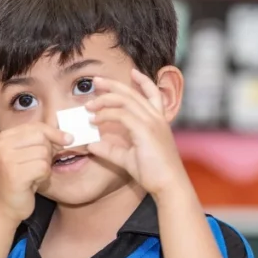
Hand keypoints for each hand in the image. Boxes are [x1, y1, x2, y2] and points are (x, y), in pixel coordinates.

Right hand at [0, 122, 71, 222]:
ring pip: (44, 154)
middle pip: (42, 138)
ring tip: (33, 175)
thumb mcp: (27, 155)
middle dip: (48, 152)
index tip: (68, 139)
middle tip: (38, 166)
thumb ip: (42, 142)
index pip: (37, 127)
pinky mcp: (14, 174)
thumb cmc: (19, 180)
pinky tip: (33, 182)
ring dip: (45, 167)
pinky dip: (43, 176)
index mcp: (5, 137)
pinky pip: (43, 168)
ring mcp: (7, 159)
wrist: (3, 206)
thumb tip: (68, 136)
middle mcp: (3, 145)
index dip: (54, 133)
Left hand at [84, 70, 187, 196]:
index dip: (143, 81)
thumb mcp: (127, 158)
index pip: (152, 93)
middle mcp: (157, 118)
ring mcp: (152, 123)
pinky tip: (94, 121)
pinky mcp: (145, 131)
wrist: (168, 185)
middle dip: (113, 84)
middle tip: (96, 80)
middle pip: (133, 93)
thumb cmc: (153, 173)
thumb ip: (111, 150)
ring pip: (125, 100)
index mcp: (158, 121)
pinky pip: (122, 115)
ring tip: (89, 106)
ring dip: (104, 100)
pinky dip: (106, 115)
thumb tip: (92, 144)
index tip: (131, 72)